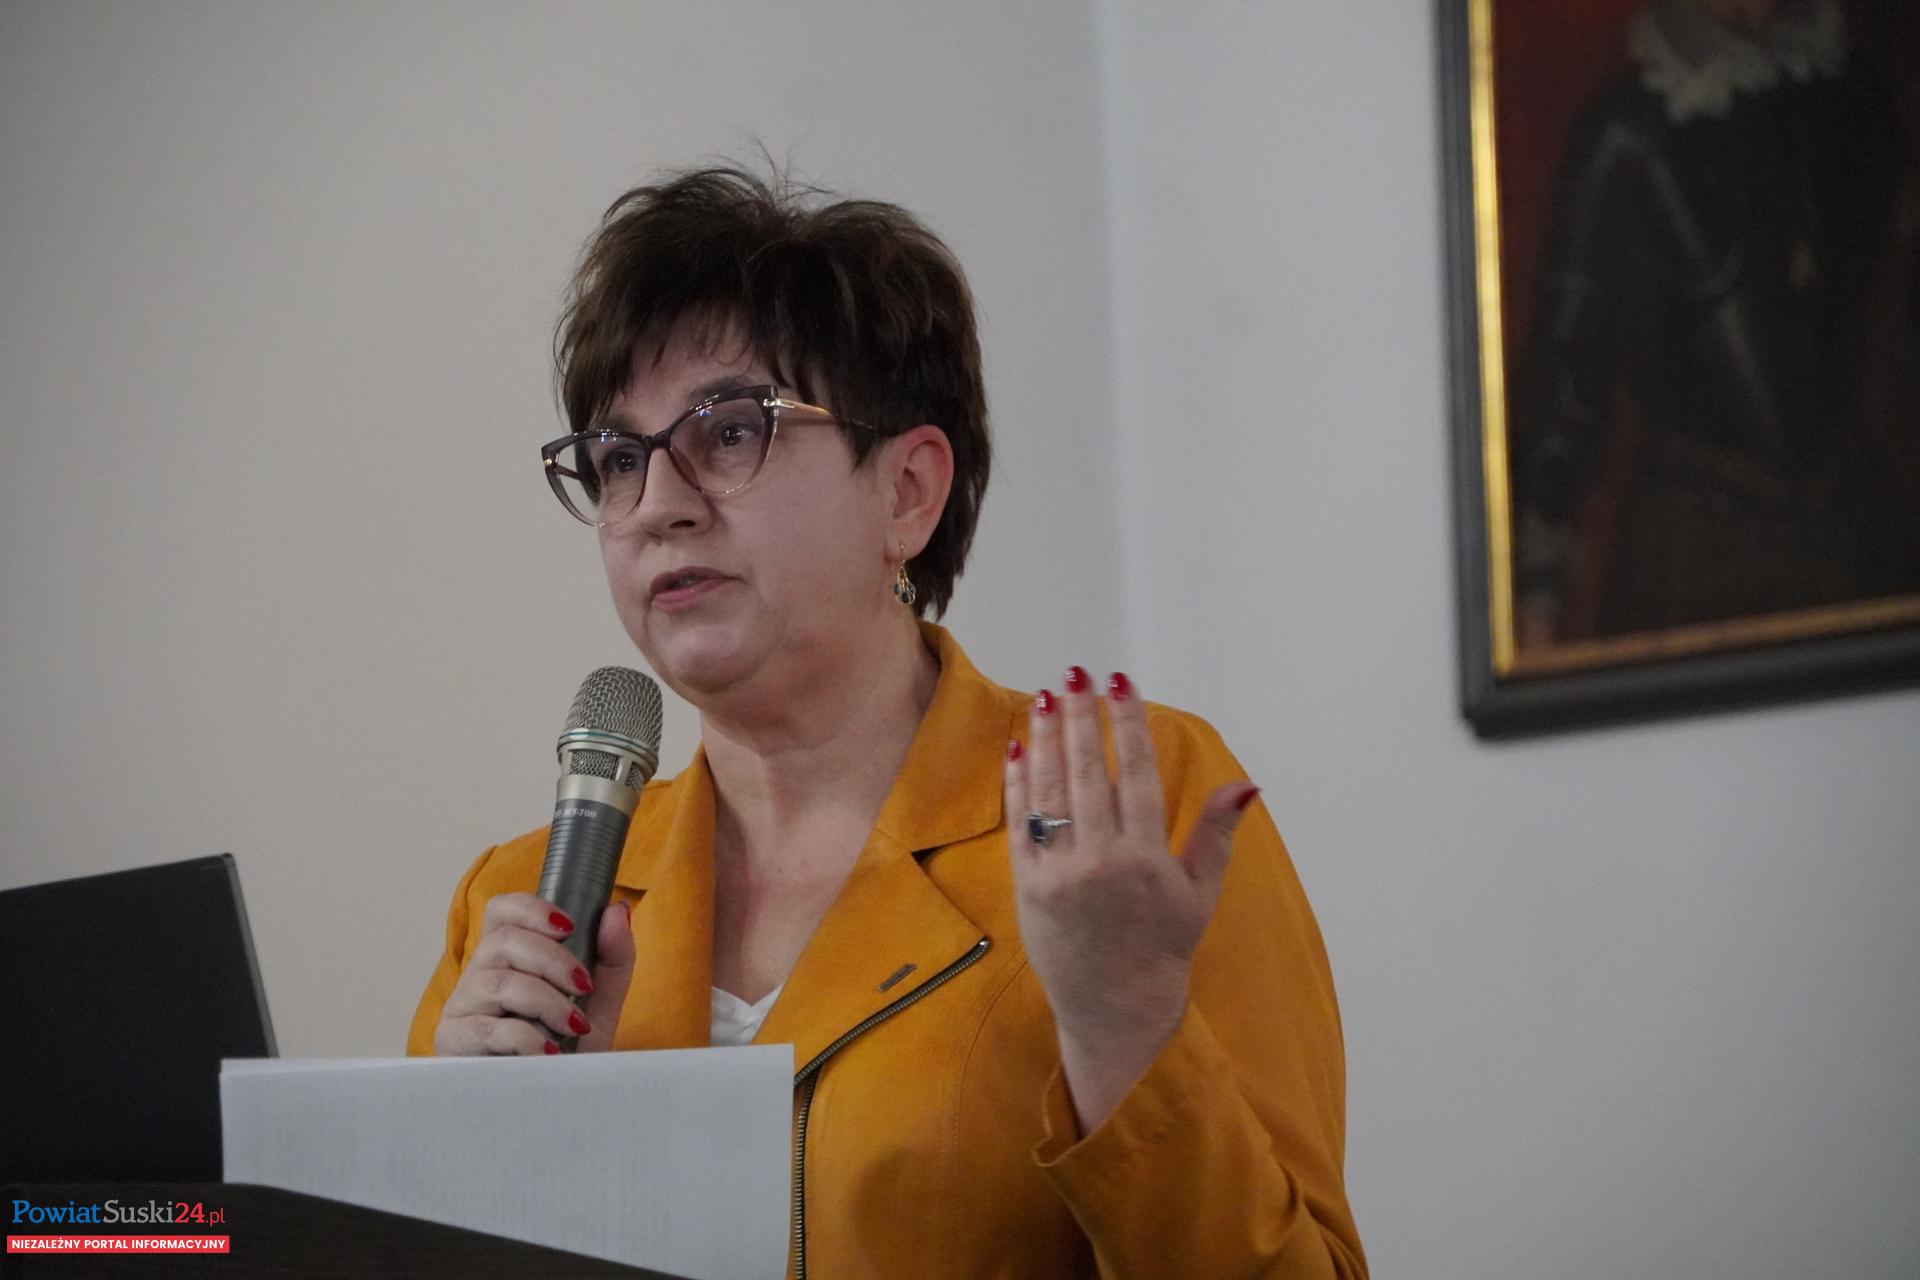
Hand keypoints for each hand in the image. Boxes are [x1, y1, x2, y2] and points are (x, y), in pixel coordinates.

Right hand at [431, 893, 634, 1055]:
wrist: (556, 1105)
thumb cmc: (570, 1049)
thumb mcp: (599, 1002)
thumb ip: (612, 956)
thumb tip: (618, 909)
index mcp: (508, 956)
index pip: (502, 910)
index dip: (531, 909)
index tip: (569, 927)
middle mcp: (479, 974)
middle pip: (504, 942)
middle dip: (553, 960)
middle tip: (585, 985)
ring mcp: (463, 1007)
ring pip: (499, 982)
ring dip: (547, 1001)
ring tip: (575, 1026)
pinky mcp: (455, 1042)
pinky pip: (489, 1028)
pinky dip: (527, 1037)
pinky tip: (551, 1053)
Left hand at [1004, 666, 1257, 1132]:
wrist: (1113, 1006)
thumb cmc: (1163, 947)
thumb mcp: (1199, 893)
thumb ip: (1216, 833)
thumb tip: (1244, 782)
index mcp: (1147, 858)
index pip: (1138, 774)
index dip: (1130, 724)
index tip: (1122, 683)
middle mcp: (1100, 861)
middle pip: (1089, 771)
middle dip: (1083, 717)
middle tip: (1077, 675)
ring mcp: (1058, 873)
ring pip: (1049, 790)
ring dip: (1048, 739)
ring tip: (1048, 698)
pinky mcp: (1026, 885)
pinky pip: (1020, 822)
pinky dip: (1019, 783)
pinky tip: (1021, 747)